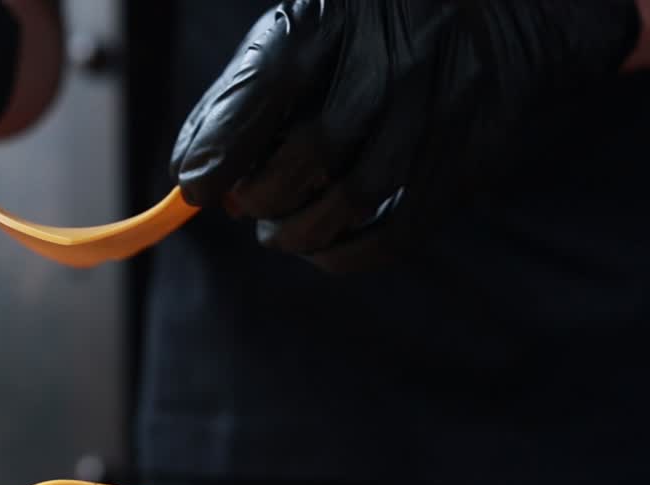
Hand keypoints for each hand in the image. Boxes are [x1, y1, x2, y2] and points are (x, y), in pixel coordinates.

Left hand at [171, 0, 642, 271]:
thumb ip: (242, 95)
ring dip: (299, 233)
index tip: (195, 191)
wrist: (499, 8)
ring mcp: (433, 107)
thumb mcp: (304, 29)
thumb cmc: (368, 30)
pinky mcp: (465, 154)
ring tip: (280, 231)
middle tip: (247, 207)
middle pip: (308, 154)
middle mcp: (387, 59)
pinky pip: (399, 229)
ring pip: (351, 199)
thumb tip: (191, 176)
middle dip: (261, 198)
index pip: (260, 93)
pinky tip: (324, 249)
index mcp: (329, 20)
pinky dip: (349, 253)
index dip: (219, 152)